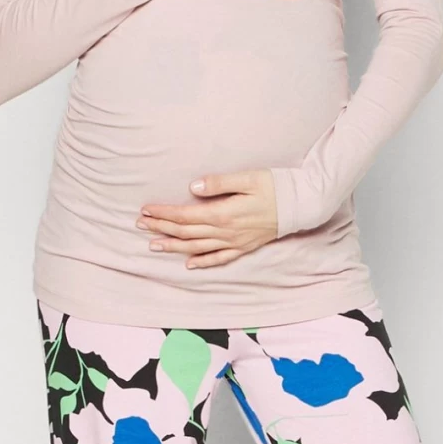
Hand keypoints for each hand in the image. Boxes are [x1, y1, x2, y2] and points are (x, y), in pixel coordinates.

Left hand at [137, 169, 278, 267]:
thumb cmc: (275, 186)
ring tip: (154, 246)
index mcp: (224, 214)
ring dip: (174, 247)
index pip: (185, 216)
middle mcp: (226, 232)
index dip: (164, 214)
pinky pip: (219, 259)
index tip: (146, 210)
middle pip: (186, 233)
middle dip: (161, 229)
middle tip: (140, 225)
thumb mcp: (247, 178)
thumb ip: (219, 183)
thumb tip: (192, 187)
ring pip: (197, 248)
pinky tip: (189, 264)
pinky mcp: (244, 247)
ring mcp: (235, 242)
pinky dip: (202, 262)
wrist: (301, 205)